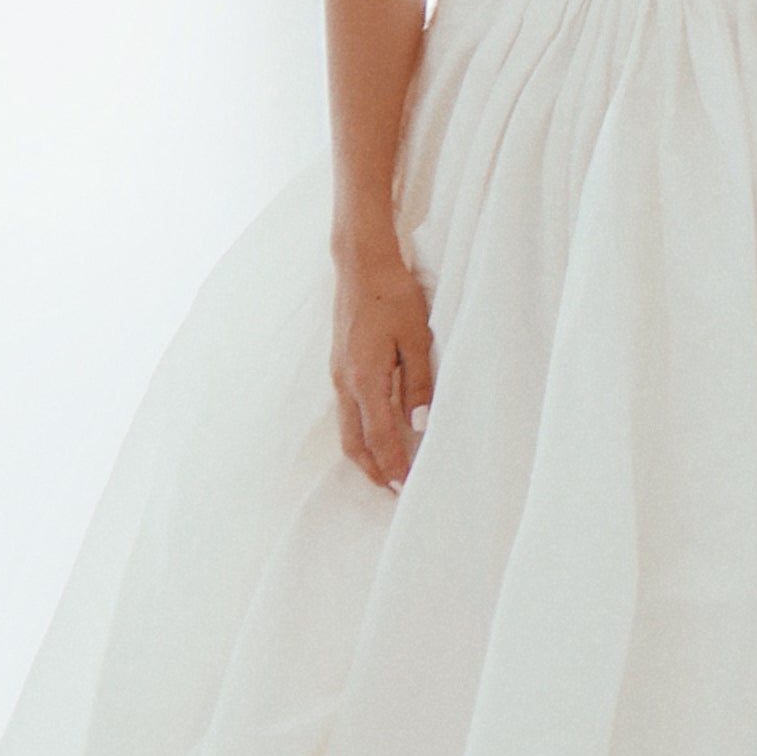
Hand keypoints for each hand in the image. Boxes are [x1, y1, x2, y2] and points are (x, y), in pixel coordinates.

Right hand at [332, 242, 433, 489]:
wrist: (361, 264)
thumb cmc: (393, 296)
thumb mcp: (416, 338)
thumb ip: (417, 383)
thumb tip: (418, 422)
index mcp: (365, 378)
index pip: (378, 436)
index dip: (392, 464)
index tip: (405, 487)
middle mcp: (345, 382)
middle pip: (353, 442)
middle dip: (372, 470)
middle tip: (394, 491)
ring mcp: (338, 374)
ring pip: (346, 428)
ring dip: (364, 454)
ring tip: (386, 469)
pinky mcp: (339, 365)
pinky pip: (345, 411)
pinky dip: (359, 432)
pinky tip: (375, 434)